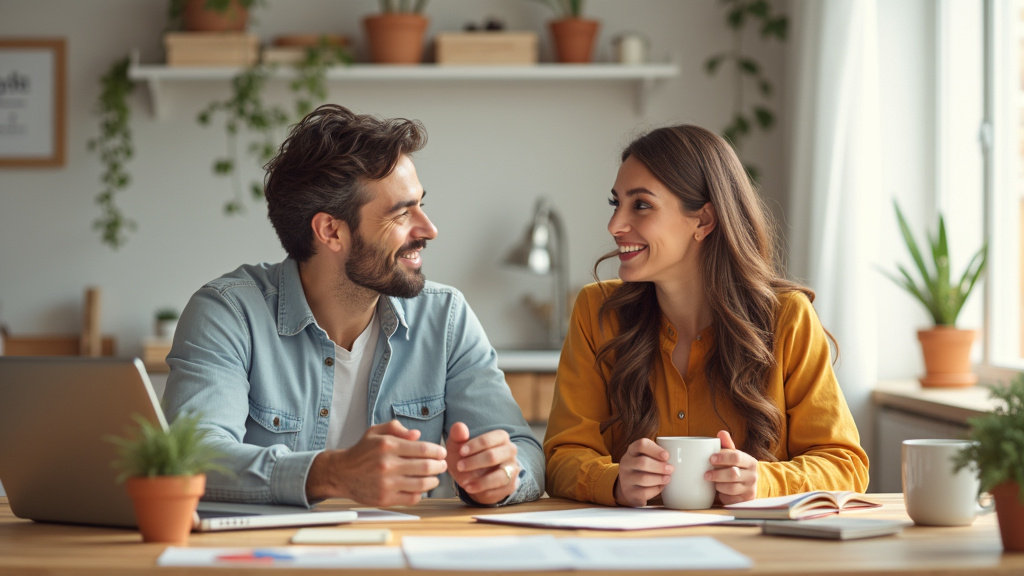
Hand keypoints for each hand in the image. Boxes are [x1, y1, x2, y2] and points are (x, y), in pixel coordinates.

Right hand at [306, 420, 446, 505]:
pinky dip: (420, 493)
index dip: (438, 451)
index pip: (423, 449)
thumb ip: (396, 427)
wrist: (341, 473)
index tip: (442, 453)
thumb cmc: (361, 451)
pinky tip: (420, 488)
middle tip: (443, 465)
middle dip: (440, 466)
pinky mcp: (385, 499)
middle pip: (426, 467)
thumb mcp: (375, 431)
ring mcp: (386, 483)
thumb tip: (417, 435)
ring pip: (422, 484)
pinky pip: (412, 498)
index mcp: (388, 446)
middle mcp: (387, 465)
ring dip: (434, 481)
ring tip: (435, 478)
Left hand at [445, 422, 518, 504]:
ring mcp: (513, 469)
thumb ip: (457, 435)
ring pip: (500, 476)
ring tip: (464, 483)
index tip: (461, 452)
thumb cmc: (466, 457)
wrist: (471, 477)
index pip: (491, 439)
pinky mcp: (511, 485)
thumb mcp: (458, 446)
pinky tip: (471, 488)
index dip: (475, 445)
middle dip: (474, 462)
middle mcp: (510, 451)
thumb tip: (459, 427)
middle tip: (460, 466)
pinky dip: (483, 491)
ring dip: (481, 481)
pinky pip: (499, 490)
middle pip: (494, 456)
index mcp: (501, 437)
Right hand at [613, 438, 672, 506]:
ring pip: (643, 478)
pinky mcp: (630, 493)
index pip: (641, 444)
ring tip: (668, 478)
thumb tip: (678, 459)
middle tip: (671, 469)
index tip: (667, 456)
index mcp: (632, 451)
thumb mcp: (647, 457)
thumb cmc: (644, 468)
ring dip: (659, 479)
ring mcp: (626, 479)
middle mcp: (626, 463)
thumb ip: (658, 455)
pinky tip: (660, 487)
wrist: (629, 486)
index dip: (655, 450)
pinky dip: (656, 490)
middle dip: (660, 466)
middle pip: (642, 462)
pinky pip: (644, 492)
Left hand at [706, 430, 757, 504]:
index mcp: (750, 461)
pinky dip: (722, 495)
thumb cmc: (737, 467)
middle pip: (733, 473)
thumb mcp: (734, 455)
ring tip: (712, 482)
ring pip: (731, 488)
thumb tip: (721, 433)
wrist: (749, 485)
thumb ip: (727, 445)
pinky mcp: (745, 500)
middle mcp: (753, 475)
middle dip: (717, 473)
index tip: (711, 458)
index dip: (722, 457)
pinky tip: (719, 491)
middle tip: (706, 474)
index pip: (737, 457)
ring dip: (718, 484)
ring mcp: (750, 489)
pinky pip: (730, 499)